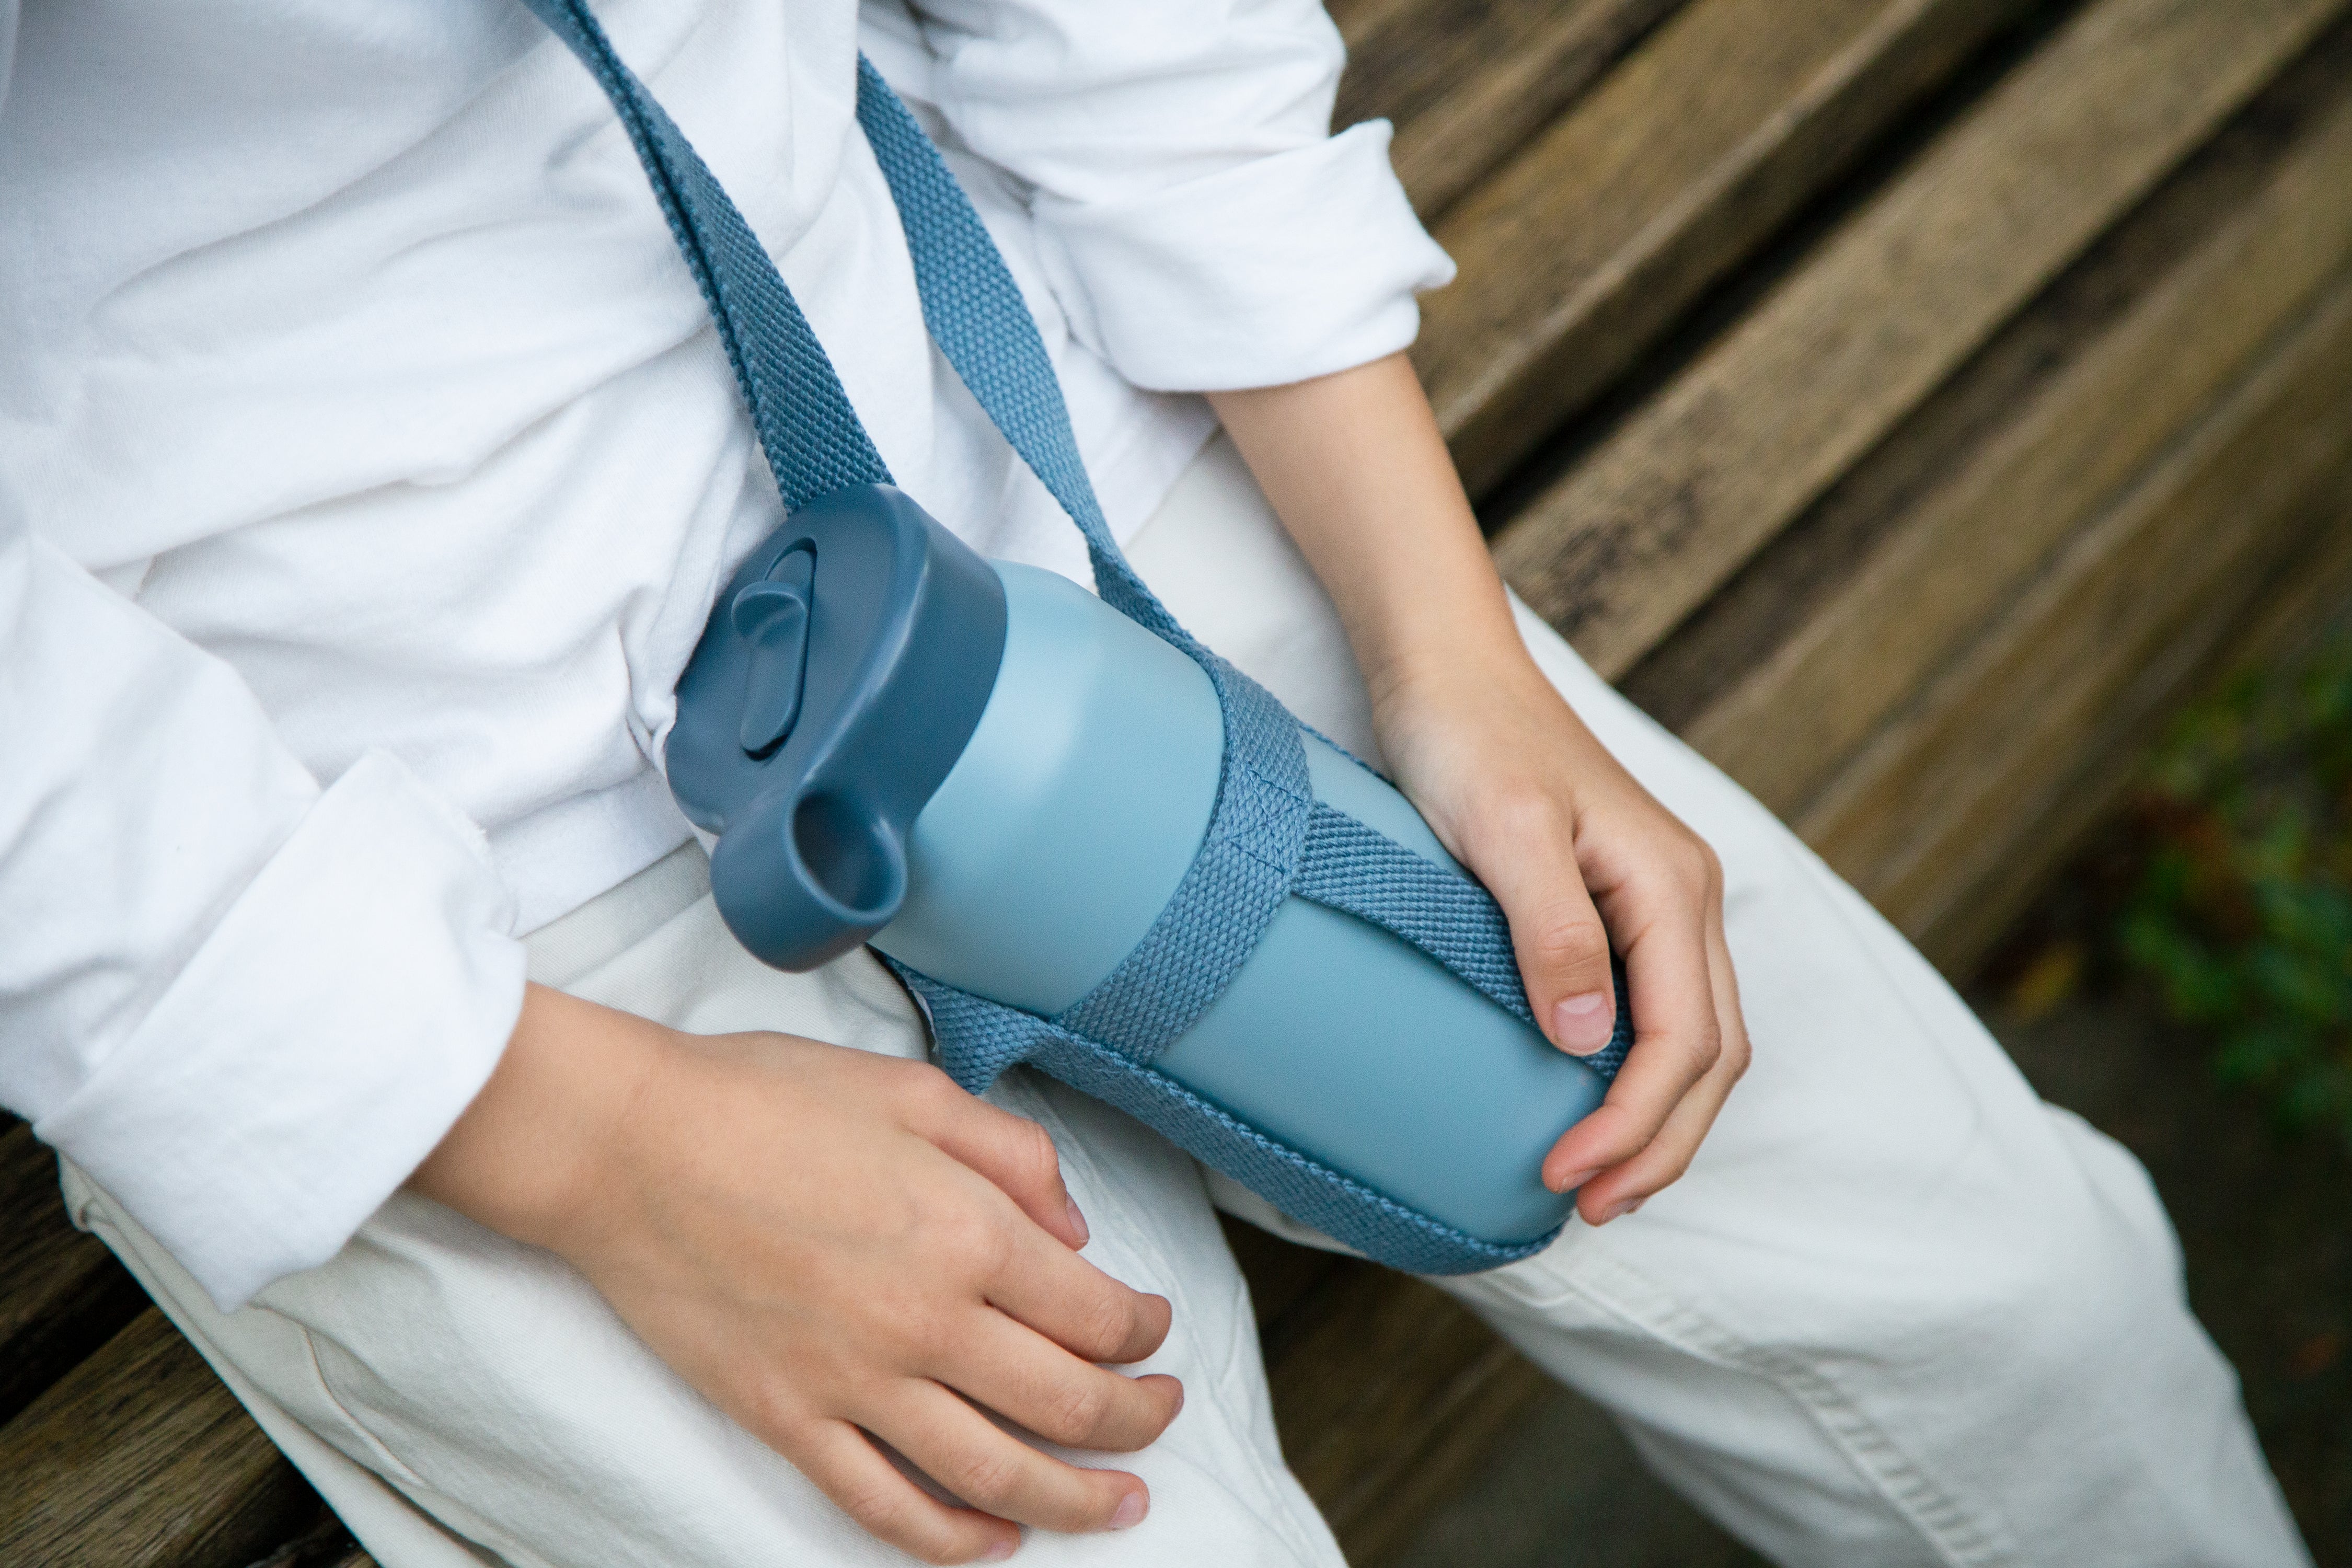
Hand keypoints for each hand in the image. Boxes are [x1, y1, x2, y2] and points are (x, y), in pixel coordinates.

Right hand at [411, 985, 1180, 1563]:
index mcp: (967, 1232)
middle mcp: (924, 1321)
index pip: (1096, 1313)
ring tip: (1119, 1505)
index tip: (1155, 1327)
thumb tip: (1074, 1233)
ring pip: (993, 1474)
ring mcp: (853, 1383)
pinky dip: (949, 1538)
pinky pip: (884, 1504)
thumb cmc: (765, 1101)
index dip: (1145, 1330)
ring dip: (1073, 1499)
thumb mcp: (913, 1091)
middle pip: (1066, 1405)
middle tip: (1163, 1417)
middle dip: (1136, 1421)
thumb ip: (1013, 1157)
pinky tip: (993, 1540)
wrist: (626, 1144)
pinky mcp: (788, 1419)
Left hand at [1208, 354, 1749, 1225]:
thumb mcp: (1502, 830)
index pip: (1684, 1040)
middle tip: (1583, 1210)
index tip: (1564, 1176)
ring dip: (1657, 1122)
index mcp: (1670, 886)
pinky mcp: (1621, 904)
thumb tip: (1589, 1042)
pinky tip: (1590, 1109)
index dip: (1634, 1123)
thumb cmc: (1467, 737)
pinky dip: (1640, 1078)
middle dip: (1658, 1144)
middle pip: (1711, 1055)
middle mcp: (1685, 899)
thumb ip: (1551, 931)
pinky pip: (1659, 1011)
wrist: (1447, 669)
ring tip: (1596, 1186)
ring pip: (1696, 1040)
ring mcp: (1659, 902)